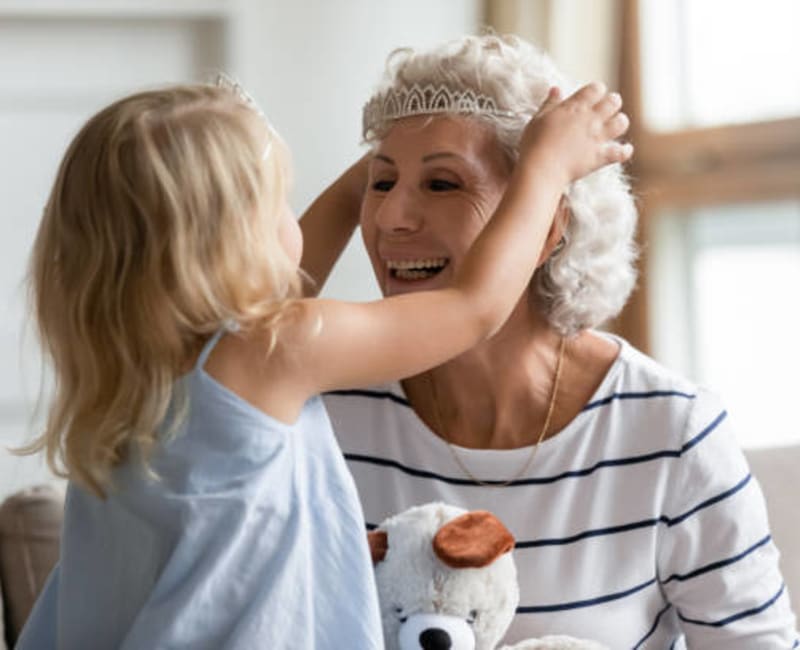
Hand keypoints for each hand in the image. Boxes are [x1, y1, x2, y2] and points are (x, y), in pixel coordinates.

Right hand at [518, 82, 632, 186]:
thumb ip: (550, 103)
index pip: (596, 88)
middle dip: (613, 103)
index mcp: (575, 107)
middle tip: (608, 108)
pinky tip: (624, 150)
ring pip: (622, 123)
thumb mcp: (539, 118)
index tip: (593, 96)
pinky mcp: (600, 156)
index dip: (597, 91)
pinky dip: (624, 151)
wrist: (541, 168)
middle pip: (613, 101)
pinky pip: (621, 152)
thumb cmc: (535, 143)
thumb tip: (556, 89)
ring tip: (614, 127)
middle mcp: (590, 119)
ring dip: (620, 123)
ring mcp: (597, 137)